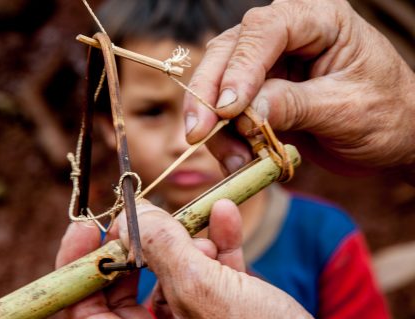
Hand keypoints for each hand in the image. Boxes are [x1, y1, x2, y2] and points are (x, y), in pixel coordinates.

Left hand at [56, 200, 311, 317]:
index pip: (82, 310)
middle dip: (142, 242)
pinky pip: (210, 270)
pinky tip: (226, 215)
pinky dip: (218, 241)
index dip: (76, 266)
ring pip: (171, 269)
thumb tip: (130, 216)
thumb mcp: (206, 293)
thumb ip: (164, 251)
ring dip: (189, 236)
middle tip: (149, 212)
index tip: (86, 227)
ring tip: (209, 220)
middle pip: (125, 283)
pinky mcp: (225, 307)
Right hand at [184, 0, 414, 174]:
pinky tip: (238, 158)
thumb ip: (294, 106)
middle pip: (228, 51)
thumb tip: (244, 113)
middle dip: (209, 95)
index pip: (265, 30)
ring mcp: (269, 64)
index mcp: (320, 20)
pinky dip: (225, 137)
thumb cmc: (386, 115)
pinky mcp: (260, 93)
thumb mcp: (346, 109)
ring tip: (234, 160)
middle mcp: (287, 34)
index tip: (228, 110)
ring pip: (219, 81)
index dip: (240, 68)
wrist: (393, 139)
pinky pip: (228, 111)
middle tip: (197, 133)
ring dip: (216, 124)